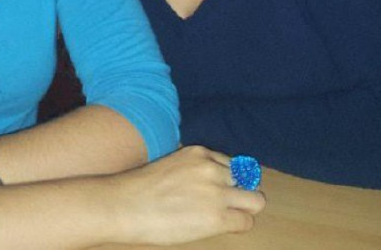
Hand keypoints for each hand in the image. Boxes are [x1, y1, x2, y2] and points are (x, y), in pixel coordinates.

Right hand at [109, 145, 265, 244]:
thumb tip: (211, 185)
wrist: (124, 206)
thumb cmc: (139, 190)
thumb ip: (193, 170)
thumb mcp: (170, 165)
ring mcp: (216, 192)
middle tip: (228, 206)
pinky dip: (236, 227)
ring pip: (256, 201)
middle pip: (250, 180)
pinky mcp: (217, 216)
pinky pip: (246, 222)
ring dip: (244, 210)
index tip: (220, 191)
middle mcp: (212, 168)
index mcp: (199, 153)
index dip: (229, 181)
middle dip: (242, 193)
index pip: (233, 165)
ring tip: (226, 217)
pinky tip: (218, 227)